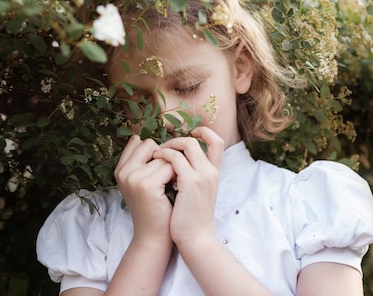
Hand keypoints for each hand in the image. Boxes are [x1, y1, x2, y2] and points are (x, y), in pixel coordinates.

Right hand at [114, 135, 174, 244]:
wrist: (155, 236)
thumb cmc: (155, 207)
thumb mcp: (144, 182)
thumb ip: (144, 161)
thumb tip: (152, 138)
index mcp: (120, 168)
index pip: (139, 141)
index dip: (155, 152)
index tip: (160, 169)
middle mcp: (123, 171)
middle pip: (151, 144)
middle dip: (164, 158)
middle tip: (166, 178)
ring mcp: (133, 178)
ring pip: (163, 156)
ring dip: (173, 168)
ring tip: (170, 187)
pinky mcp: (146, 185)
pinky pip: (170, 167)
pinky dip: (177, 177)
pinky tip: (174, 190)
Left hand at [152, 127, 223, 246]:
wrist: (196, 239)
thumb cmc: (191, 218)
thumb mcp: (197, 193)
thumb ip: (192, 176)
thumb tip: (175, 163)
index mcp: (214, 173)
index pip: (217, 142)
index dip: (203, 133)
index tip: (187, 135)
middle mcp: (211, 171)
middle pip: (200, 139)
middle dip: (178, 138)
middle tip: (164, 147)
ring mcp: (203, 176)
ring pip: (188, 144)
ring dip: (169, 145)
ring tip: (157, 153)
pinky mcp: (191, 183)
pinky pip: (176, 158)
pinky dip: (164, 155)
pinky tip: (155, 162)